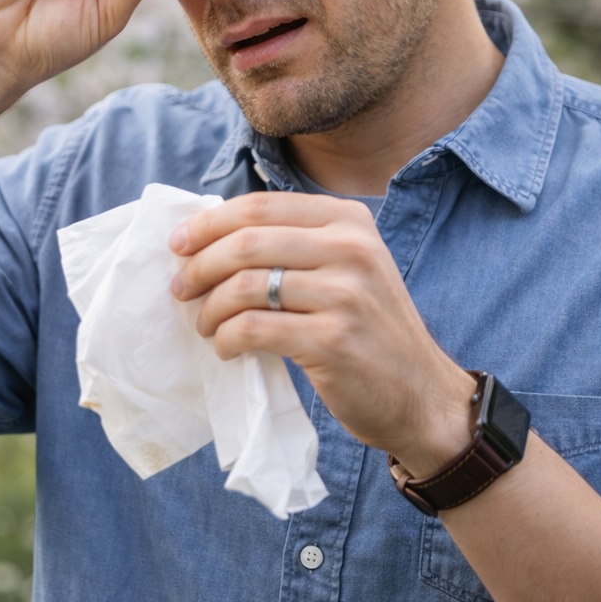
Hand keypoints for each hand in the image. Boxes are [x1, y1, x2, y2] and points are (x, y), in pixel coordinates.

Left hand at [169, 192, 475, 473]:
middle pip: (247, 242)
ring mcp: (345, 294)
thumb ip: (296, 245)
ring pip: (245, 286)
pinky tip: (226, 348)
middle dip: (200, 266)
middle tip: (181, 289)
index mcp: (349, 220)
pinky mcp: (332, 340)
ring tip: (205, 325)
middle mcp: (351, 248)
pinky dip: (226, 338)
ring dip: (211, 308)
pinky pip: (253, 328)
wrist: (422, 395)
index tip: (178, 244)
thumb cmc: (369, 331)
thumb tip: (210, 236)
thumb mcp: (348, 268)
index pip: (260, 206)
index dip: (209, 223)